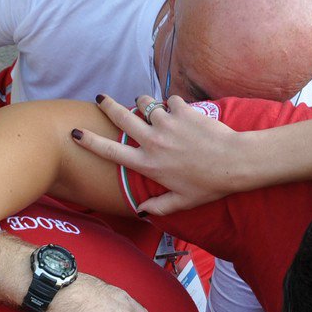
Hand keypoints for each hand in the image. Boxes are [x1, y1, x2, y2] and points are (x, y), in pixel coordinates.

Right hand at [72, 94, 250, 216]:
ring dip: (145, 104)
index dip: (90, 141)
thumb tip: (142, 212)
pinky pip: (170, 101)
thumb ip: (159, 207)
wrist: (235, 162)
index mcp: (148, 164)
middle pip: (121, 116)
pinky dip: (173, 105)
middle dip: (108, 105)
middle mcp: (152, 141)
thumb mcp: (182, 202)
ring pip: (145, 103)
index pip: (110, 151)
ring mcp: (166, 122)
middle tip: (101, 98)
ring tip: (151, 109)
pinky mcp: (182, 110)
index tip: (76, 133)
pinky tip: (182, 114)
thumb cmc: (209, 185)